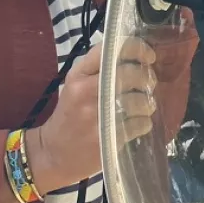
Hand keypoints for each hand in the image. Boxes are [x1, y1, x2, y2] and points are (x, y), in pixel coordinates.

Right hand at [27, 38, 157, 191]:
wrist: (53, 154)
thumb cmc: (70, 115)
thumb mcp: (75, 86)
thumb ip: (99, 70)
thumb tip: (136, 58)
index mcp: (78, 75)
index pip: (109, 50)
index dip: (135, 48)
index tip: (149, 56)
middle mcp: (85, 92)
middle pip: (127, 74)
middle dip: (146, 77)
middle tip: (150, 83)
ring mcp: (96, 117)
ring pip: (137, 100)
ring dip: (148, 102)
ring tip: (145, 106)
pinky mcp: (107, 138)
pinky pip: (139, 124)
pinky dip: (144, 122)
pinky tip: (138, 124)